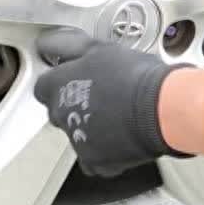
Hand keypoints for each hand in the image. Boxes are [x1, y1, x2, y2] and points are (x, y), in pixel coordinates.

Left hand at [34, 28, 188, 177]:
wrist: (161, 107)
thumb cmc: (134, 77)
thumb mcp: (98, 48)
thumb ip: (67, 45)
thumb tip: (48, 42)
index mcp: (56, 87)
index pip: (43, 87)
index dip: (60, 82)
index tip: (76, 79)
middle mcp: (61, 116)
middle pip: (59, 112)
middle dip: (75, 105)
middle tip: (102, 94)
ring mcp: (78, 141)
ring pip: (78, 135)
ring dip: (91, 127)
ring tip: (118, 114)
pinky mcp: (97, 162)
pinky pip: (94, 158)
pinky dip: (105, 149)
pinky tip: (122, 134)